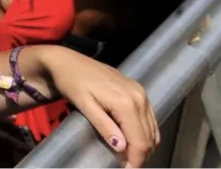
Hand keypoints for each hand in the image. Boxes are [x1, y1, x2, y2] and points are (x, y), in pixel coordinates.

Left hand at [38, 46, 157, 166]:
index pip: (140, 141)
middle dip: (140, 156)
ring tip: (129, 157)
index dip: (136, 160)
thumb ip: (104, 127)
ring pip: (153, 129)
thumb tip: (121, 148)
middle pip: (149, 137)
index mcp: (126, 102)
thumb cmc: (72, 83)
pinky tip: (133, 141)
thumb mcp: (84, 106)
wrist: (67, 61)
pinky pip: (150, 118)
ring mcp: (141, 93)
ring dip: (144, 146)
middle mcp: (139, 97)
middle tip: (126, 166)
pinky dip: (145, 133)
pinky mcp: (138, 90)